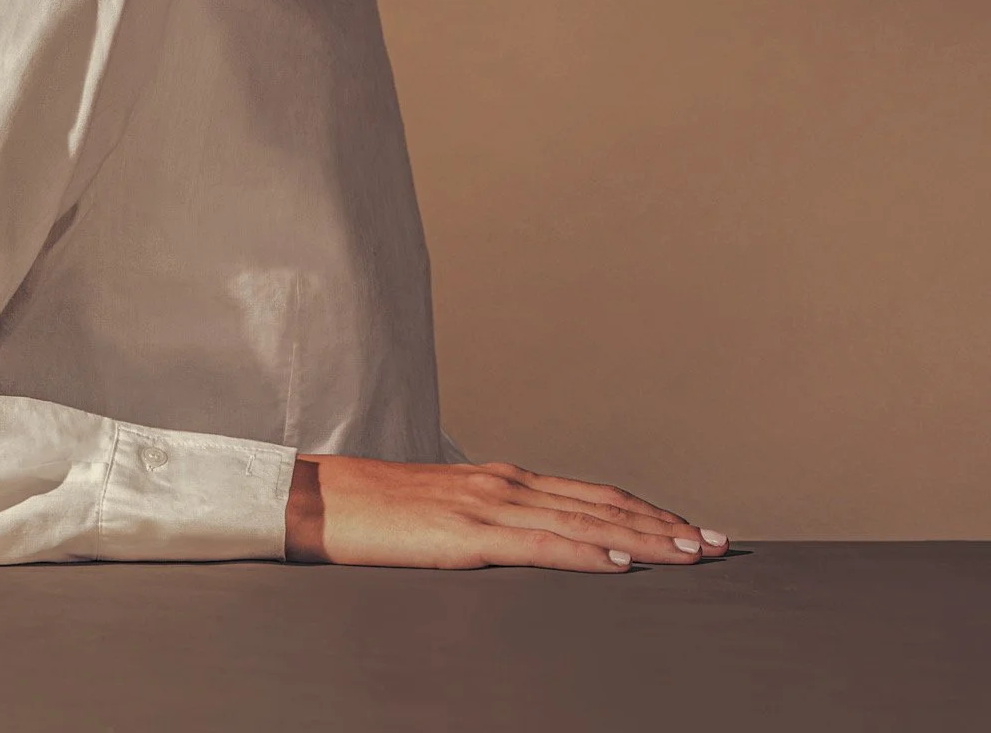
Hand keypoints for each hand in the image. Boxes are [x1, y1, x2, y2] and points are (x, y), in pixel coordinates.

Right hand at [284, 454, 728, 570]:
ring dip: (644, 538)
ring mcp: (491, 506)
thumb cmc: (380, 513)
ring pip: (585, 520)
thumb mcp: (449, 515)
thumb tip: (533, 545)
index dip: (647, 511)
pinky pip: (539, 545)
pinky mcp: (470, 535)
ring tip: (689, 553)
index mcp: (505, 481)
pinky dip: (586, 552)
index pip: (593, 495)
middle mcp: (508, 484)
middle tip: (717, 543)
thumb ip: (494, 525)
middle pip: (604, 504)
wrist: (325, 501)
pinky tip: (618, 562)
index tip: (691, 527)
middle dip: (665, 524)